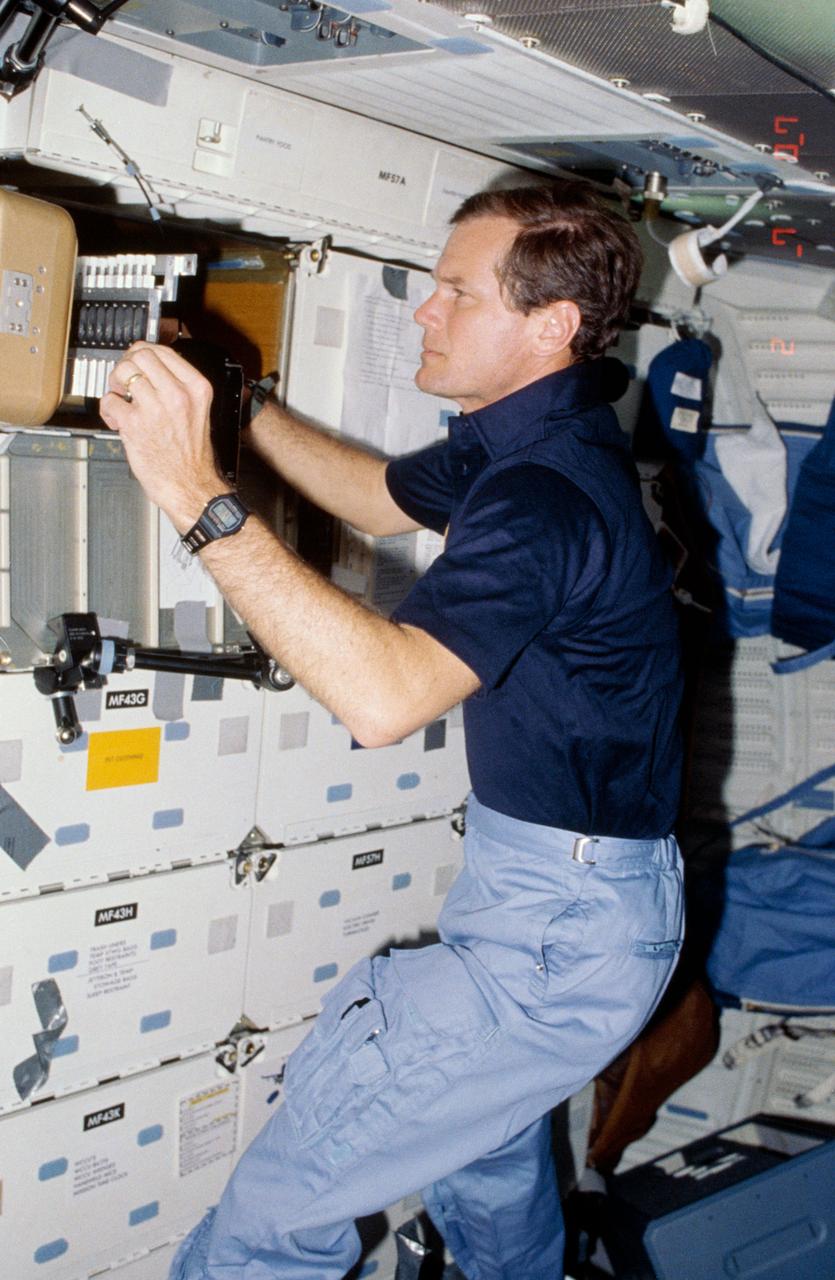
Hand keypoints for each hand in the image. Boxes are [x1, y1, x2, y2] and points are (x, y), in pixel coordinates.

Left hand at [99, 342, 224, 530]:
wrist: (191, 487)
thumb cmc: (193, 456)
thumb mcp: (198, 411)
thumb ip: (179, 387)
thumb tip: (150, 368)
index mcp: (196, 388)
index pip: (162, 351)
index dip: (143, 351)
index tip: (136, 359)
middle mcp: (177, 394)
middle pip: (140, 355)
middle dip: (127, 364)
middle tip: (125, 380)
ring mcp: (154, 408)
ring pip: (122, 373)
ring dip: (115, 385)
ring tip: (120, 399)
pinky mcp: (134, 425)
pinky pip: (109, 401)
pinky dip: (108, 410)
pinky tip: (116, 420)